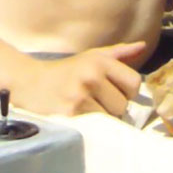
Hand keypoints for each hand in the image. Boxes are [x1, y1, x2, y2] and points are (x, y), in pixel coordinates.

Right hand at [9, 41, 144, 116]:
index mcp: (100, 61)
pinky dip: (90, 124)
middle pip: (123, 104)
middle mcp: (92, 76)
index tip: (113, 91)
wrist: (29, 83)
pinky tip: (78, 116)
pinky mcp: (71, 114)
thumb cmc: (65, 71)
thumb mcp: (91, 56)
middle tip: (95, 100)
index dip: (126, 91)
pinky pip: (96, 126)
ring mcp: (80, 96)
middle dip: (112, 106)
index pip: (134, 83)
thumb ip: (118, 52)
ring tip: (86, 108)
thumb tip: (142, 46)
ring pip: (110, 117)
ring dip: (101, 117)